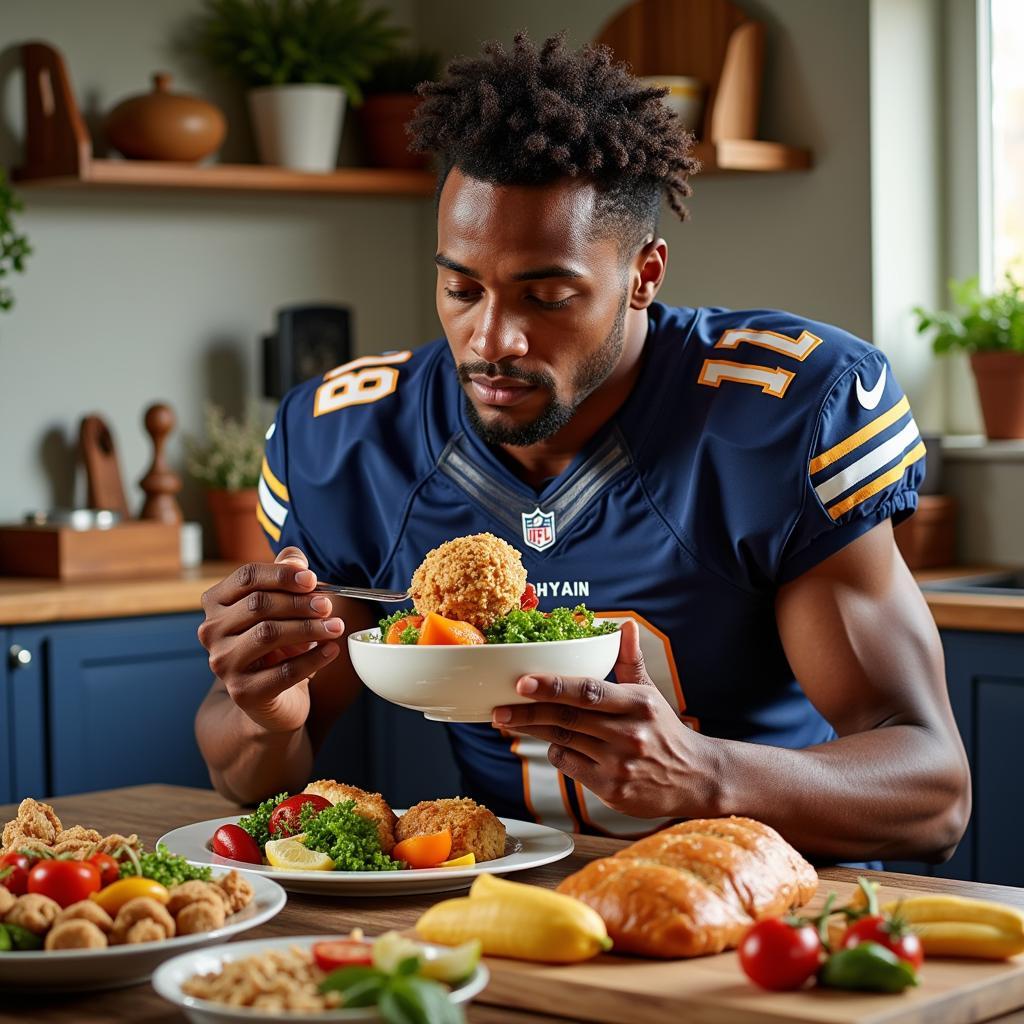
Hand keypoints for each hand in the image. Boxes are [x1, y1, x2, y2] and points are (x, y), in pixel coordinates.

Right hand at [198, 547, 342, 732]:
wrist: (271, 696)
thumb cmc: (277, 642)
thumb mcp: (281, 604)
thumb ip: (285, 575)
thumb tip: (295, 559)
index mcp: (217, 602)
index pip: (247, 577)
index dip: (281, 574)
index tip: (312, 579)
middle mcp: (211, 631)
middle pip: (258, 604)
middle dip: (299, 602)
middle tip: (328, 605)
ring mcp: (223, 663)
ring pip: (268, 634)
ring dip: (309, 628)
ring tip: (336, 626)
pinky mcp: (242, 692)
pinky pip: (284, 672)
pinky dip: (313, 658)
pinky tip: (331, 650)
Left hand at [491, 620, 708, 819]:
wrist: (695, 777)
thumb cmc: (664, 730)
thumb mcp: (650, 693)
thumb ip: (630, 660)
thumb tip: (624, 625)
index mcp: (637, 703)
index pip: (589, 691)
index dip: (553, 686)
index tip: (523, 681)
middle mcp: (628, 733)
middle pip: (568, 719)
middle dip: (528, 712)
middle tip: (498, 706)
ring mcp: (619, 763)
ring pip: (563, 742)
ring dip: (533, 731)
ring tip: (509, 720)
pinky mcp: (613, 789)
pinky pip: (570, 767)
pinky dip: (558, 754)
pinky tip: (555, 744)